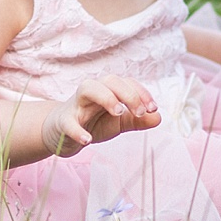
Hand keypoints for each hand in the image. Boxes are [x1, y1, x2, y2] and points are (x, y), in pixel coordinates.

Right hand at [42, 76, 160, 154]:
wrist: (61, 133)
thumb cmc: (93, 122)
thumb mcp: (118, 123)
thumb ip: (138, 120)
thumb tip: (159, 118)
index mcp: (108, 90)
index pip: (126, 82)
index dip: (141, 93)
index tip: (153, 109)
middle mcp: (93, 92)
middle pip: (110, 80)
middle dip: (128, 93)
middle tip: (141, 112)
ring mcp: (76, 104)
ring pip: (88, 88)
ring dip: (106, 97)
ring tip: (119, 113)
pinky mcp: (63, 121)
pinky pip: (69, 121)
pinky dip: (77, 130)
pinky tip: (88, 140)